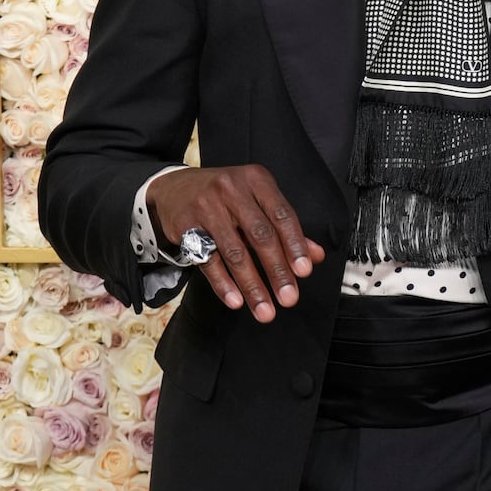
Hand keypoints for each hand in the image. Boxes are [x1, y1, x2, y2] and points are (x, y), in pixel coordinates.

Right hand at [148, 165, 324, 322]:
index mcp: (256, 180)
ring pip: (234, 252)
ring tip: (264, 309)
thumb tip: (315, 255)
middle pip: (260, 235)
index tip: (304, 271)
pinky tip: (236, 300)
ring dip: (252, 286)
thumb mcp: (256, 202)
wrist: (174, 188)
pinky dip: (223, 284)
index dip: (295, 245)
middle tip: (288, 298)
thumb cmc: (224, 197)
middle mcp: (232, 189)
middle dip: (277, 271)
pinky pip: (208, 260)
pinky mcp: (185, 225)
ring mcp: (207, 206)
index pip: (282, 215)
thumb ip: (285, 228)